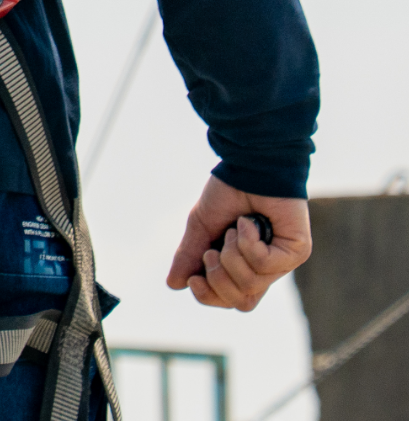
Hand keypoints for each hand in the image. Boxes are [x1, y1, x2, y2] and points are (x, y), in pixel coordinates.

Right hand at [165, 175, 310, 311]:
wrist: (249, 167)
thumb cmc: (228, 193)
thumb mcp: (201, 226)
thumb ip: (190, 255)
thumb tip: (174, 285)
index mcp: (243, 266)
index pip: (229, 300)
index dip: (209, 296)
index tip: (194, 278)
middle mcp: (265, 269)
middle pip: (242, 302)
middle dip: (219, 279)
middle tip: (213, 252)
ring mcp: (283, 262)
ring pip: (252, 284)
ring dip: (232, 254)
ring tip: (234, 229)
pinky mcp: (297, 251)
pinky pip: (265, 264)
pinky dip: (248, 242)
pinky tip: (248, 222)